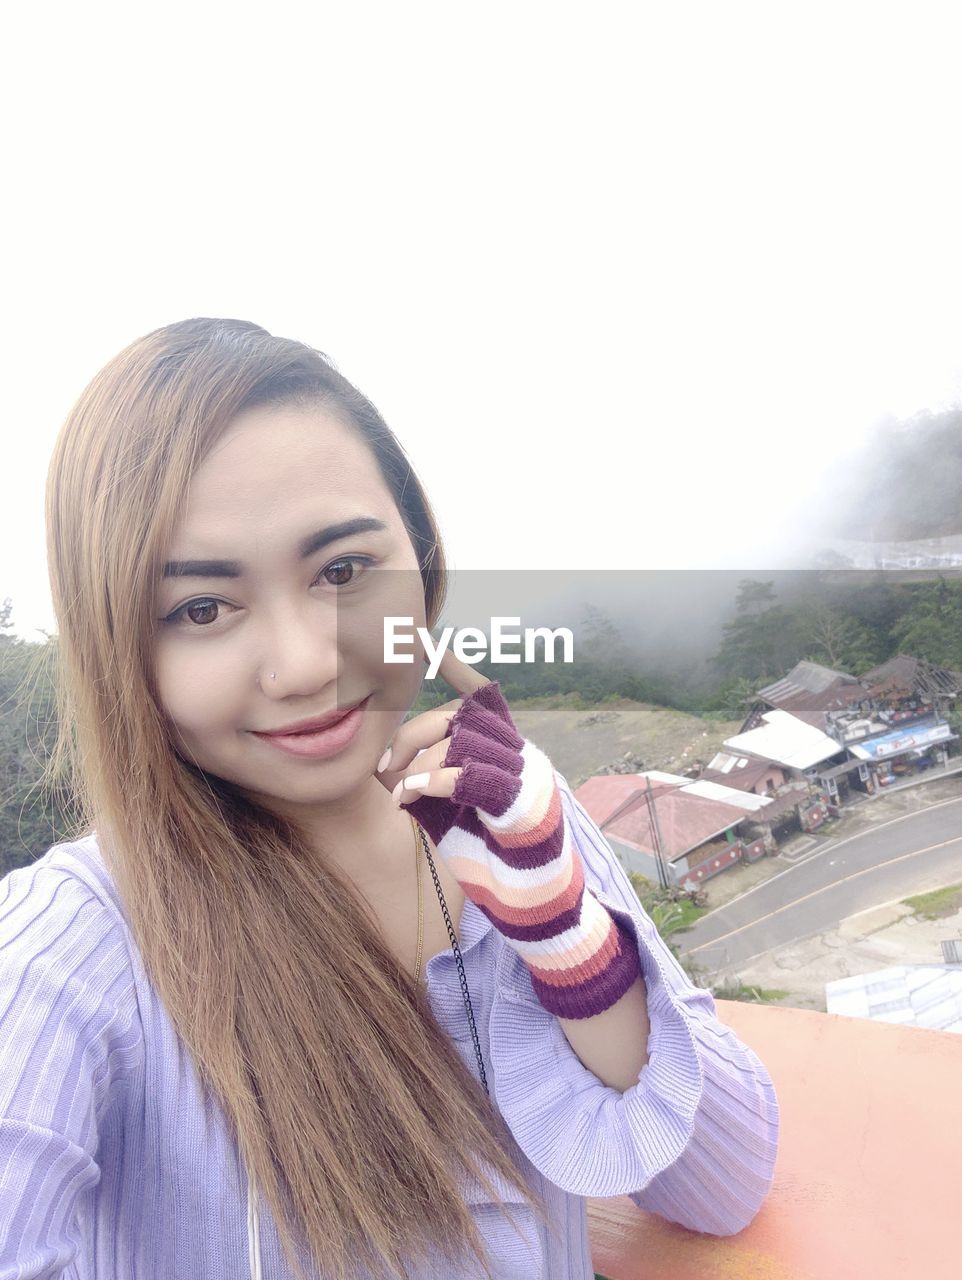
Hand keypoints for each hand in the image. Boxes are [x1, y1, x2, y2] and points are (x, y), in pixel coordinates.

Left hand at [375, 650, 641, 1020]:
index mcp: (504, 750)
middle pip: (458, 717)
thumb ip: (422, 783)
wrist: (530, 906)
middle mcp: (519, 752)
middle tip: (384, 767)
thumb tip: (384, 765)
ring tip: (399, 789)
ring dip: (420, 761)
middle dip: (412, 735)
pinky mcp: (522, 801)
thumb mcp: (445, 815)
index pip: (481, 696)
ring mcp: (525, 774)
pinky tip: (411, 794)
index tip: (425, 638)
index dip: (456, 666)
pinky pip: (472, 774)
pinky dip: (435, 779)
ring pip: (463, 741)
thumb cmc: (489, 858)